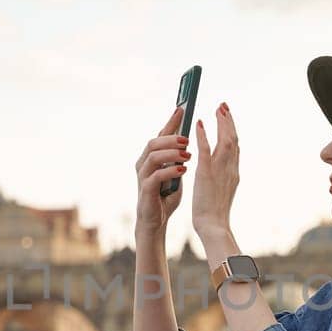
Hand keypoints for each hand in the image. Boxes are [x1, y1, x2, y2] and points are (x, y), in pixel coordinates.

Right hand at [135, 103, 192, 237]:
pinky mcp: (145, 190)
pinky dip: (170, 171)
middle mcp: (143, 163)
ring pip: (153, 156)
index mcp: (151, 157)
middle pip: (154, 142)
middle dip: (171, 138)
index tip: (182, 109)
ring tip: (188, 155)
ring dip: (172, 153)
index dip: (170, 121)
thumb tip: (188, 139)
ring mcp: (143, 176)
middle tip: (188, 140)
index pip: (160, 134)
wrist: (156, 222)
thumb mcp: (175, 172)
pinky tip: (183, 170)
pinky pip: (155, 176)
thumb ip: (178, 158)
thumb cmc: (165, 196)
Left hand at [191, 101, 237, 240]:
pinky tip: (198, 124)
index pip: (235, 147)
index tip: (228, 119)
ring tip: (217, 109)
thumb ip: (223, 179)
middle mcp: (231, 168)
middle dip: (229, 122)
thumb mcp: (222, 192)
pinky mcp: (207, 174)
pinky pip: (205, 150)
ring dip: (221, 123)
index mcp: (234, 173)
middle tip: (223, 107)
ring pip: (225, 140)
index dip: (232, 131)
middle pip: (234, 139)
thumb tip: (222, 173)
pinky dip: (203, 135)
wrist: (214, 226)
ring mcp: (220, 170)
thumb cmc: (215, 214)